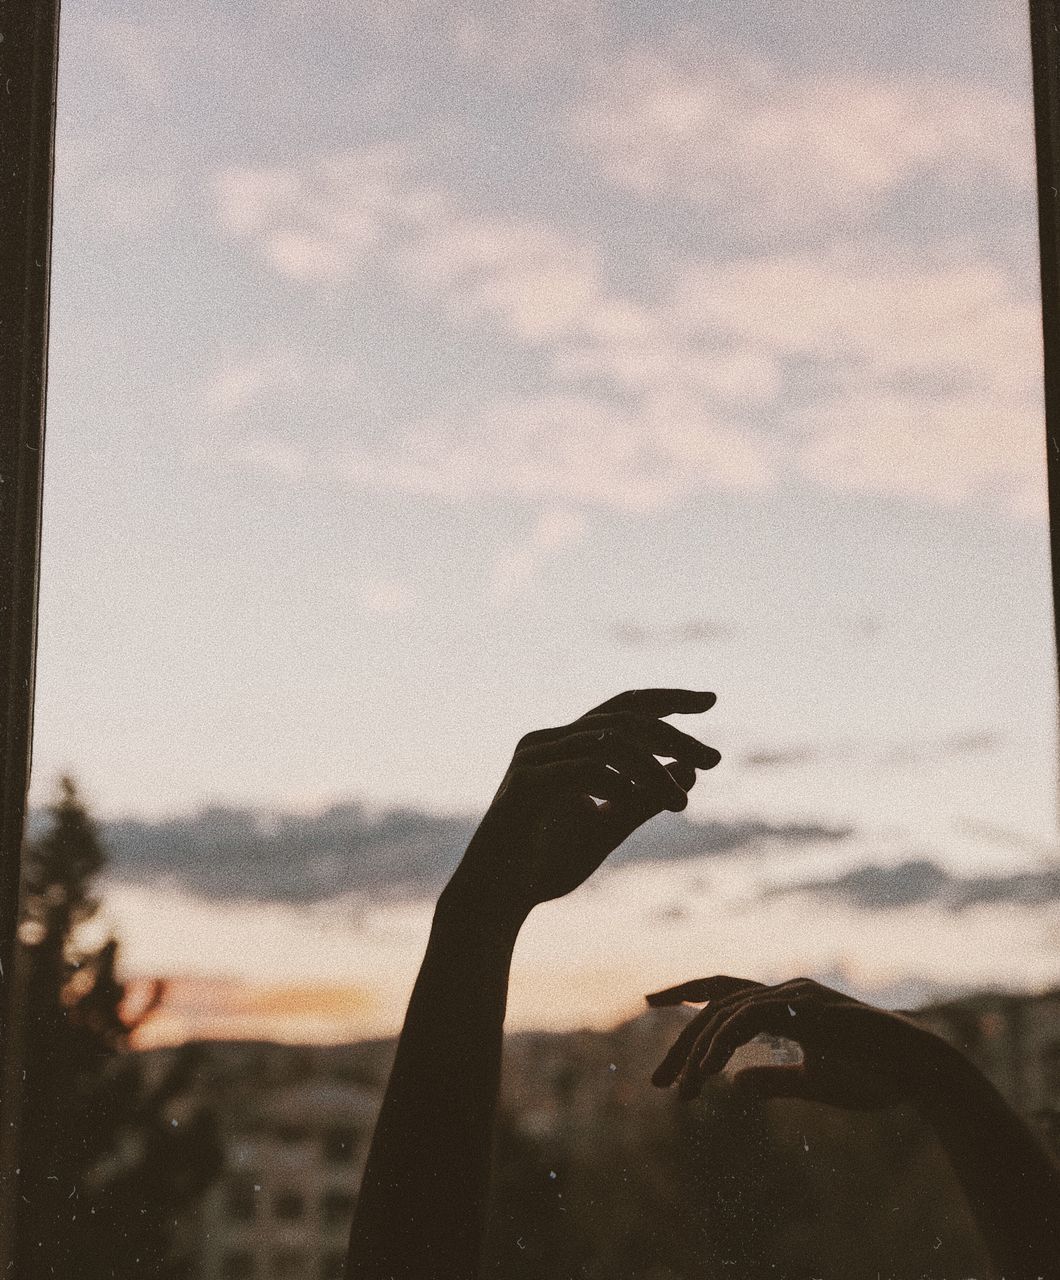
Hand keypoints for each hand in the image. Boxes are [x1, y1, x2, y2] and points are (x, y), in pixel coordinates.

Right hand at [445, 689, 719, 921]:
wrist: (496, 900)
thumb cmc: (546, 864)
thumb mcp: (609, 828)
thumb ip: (645, 799)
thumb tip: (690, 770)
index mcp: (566, 744)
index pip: (624, 708)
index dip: (668, 699)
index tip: (712, 700)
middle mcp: (548, 740)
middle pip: (625, 719)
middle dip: (675, 735)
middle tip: (715, 759)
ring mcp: (533, 758)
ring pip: (611, 742)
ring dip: (654, 771)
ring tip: (682, 803)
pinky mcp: (525, 784)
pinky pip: (585, 769)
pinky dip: (620, 782)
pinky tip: (644, 802)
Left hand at [647, 975, 964, 1109]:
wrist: (920, 1074)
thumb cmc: (874, 1077)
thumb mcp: (811, 1084)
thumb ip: (773, 1080)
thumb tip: (735, 1084)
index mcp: (784, 1005)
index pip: (723, 991)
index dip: (685, 992)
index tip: (648, 1002)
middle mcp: (785, 992)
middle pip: (715, 1002)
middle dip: (681, 1042)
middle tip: (656, 1082)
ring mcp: (796, 996)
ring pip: (727, 1013)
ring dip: (699, 1053)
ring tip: (683, 1091)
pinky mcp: (808, 1009)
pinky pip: (752, 1018)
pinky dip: (725, 1041)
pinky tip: (711, 1069)